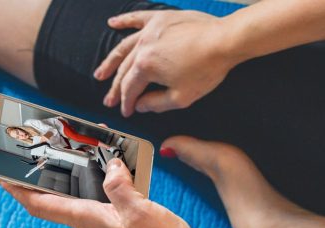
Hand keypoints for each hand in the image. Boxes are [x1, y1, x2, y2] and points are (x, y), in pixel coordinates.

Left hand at [0, 158, 207, 227]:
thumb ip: (120, 185)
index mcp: (88, 221)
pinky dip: (98, 181)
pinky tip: (112, 167)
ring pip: (80, 196)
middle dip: (43, 175)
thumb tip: (111, 165)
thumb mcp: (139, 210)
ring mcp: (104, 226)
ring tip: (73, 150)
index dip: (17, 190)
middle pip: (56, 197)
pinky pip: (100, 199)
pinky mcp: (119, 225)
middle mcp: (90, 225)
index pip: (41, 205)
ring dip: (74, 176)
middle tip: (35, 151)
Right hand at [94, 10, 235, 116]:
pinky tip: (112, 23)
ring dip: (110, 61)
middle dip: (116, 88)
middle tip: (109, 100)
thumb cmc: (206, 69)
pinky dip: (123, 20)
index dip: (126, 103)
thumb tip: (140, 106)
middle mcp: (143, 47)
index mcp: (146, 67)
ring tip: (100, 73)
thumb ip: (156, 104)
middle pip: (124, 70)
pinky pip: (137, 18)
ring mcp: (150, 31)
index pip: (130, 88)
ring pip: (124, 47)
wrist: (224, 40)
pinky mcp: (160, 19)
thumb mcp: (182, 97)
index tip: (126, 112)